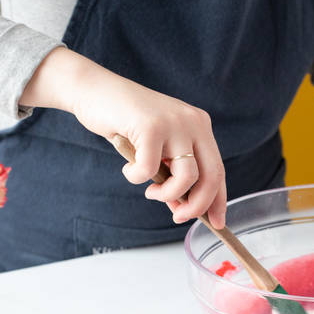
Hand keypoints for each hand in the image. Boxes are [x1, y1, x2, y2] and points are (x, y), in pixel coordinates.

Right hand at [20, 48, 226, 227]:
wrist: (94, 91)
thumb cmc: (125, 123)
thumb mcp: (158, 149)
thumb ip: (173, 172)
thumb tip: (184, 207)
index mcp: (199, 126)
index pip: (218, 169)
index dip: (219, 200)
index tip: (216, 223)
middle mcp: (193, 122)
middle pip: (211, 176)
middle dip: (196, 205)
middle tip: (178, 216)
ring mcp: (174, 123)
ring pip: (186, 177)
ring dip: (166, 194)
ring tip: (150, 191)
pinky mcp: (150, 126)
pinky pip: (149, 170)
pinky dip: (136, 178)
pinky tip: (129, 170)